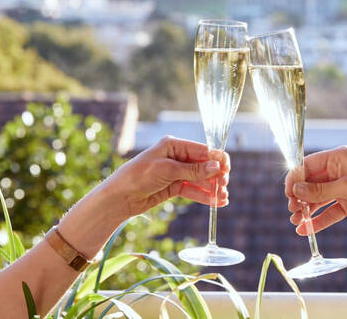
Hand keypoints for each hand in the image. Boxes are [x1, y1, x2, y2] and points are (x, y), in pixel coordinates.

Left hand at [104, 136, 230, 217]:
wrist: (120, 197)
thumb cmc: (138, 176)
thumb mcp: (167, 170)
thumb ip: (193, 170)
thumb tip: (216, 167)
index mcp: (174, 145)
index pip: (202, 150)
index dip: (216, 160)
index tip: (227, 170)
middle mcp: (177, 157)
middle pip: (204, 165)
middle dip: (216, 176)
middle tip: (224, 187)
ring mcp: (176, 172)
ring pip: (200, 179)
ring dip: (212, 188)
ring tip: (223, 198)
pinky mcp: (173, 187)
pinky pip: (193, 190)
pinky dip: (204, 196)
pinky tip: (216, 202)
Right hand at [285, 146, 346, 236]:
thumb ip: (320, 189)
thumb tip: (295, 189)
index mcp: (338, 157)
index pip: (308, 165)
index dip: (295, 178)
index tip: (288, 193)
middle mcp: (338, 171)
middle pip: (310, 183)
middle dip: (299, 197)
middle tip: (293, 210)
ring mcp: (342, 188)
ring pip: (317, 199)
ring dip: (306, 210)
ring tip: (296, 222)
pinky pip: (328, 212)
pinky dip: (317, 220)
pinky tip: (306, 230)